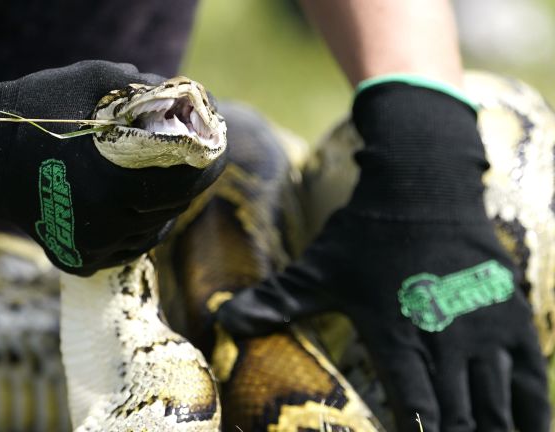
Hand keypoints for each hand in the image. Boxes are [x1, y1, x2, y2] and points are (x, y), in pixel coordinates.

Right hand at [0, 60, 224, 274]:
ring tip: (159, 183)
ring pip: (150, 232)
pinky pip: (123, 250)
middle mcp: (106, 223)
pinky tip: (132, 208)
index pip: (187, 182)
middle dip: (187, 184)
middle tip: (191, 163)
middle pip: (172, 208)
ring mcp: (88, 246)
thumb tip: (184, 96)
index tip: (215, 149)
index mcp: (116, 181)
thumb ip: (143, 88)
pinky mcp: (73, 258)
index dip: (209, 164)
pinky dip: (134, 231)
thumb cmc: (35, 108)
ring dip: (162, 209)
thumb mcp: (93, 80)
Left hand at [217, 82, 549, 430]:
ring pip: (496, 402)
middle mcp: (444, 338)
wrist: (421, 185)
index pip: (414, 407)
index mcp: (396, 334)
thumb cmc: (365, 232)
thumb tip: (223, 321)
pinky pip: (531, 377)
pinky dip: (531, 411)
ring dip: (490, 429)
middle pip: (460, 416)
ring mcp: (483, 329)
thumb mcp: (317, 269)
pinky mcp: (509, 315)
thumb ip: (276, 301)